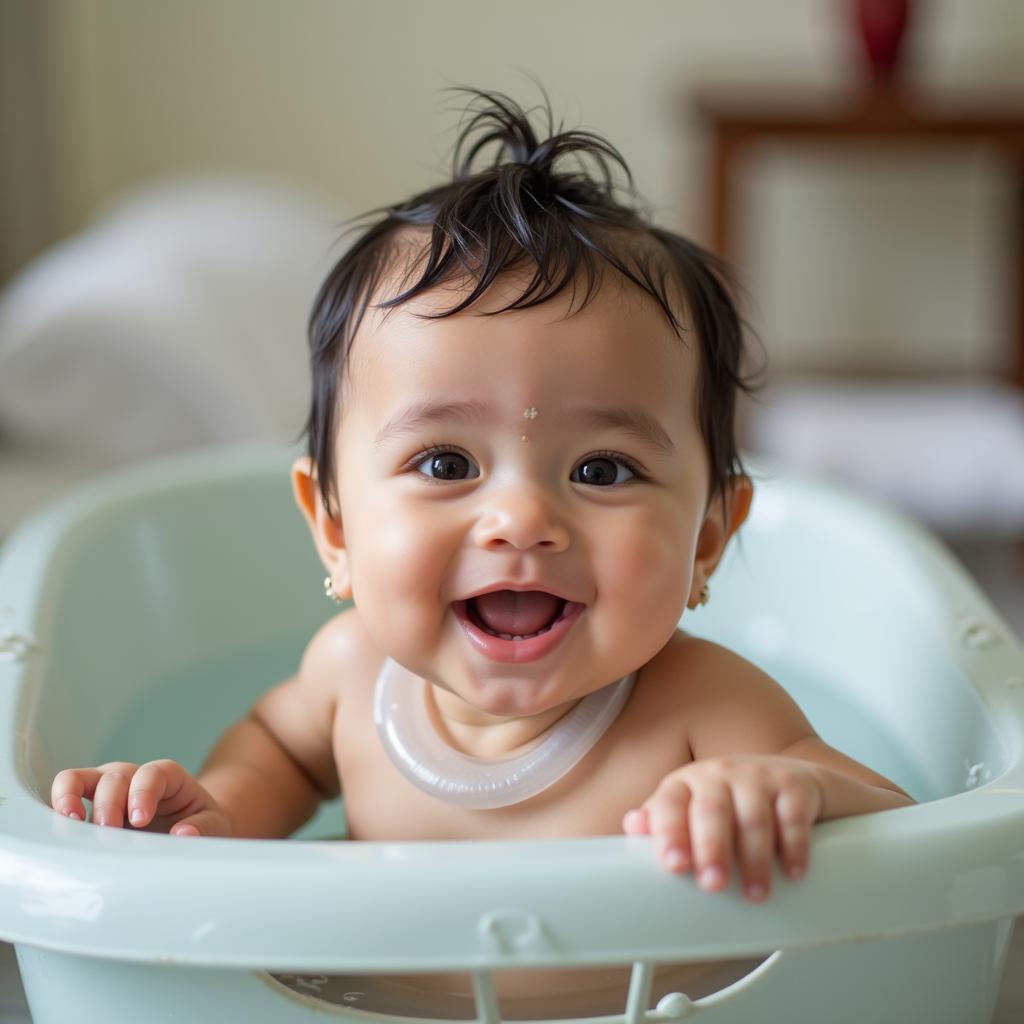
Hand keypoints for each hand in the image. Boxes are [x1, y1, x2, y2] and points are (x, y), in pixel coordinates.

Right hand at [51, 759, 231, 836]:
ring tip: (69, 821)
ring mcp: (106, 790)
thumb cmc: (199, 825)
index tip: (141, 819)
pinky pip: (64, 797)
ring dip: (70, 797)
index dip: (144, 792)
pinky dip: (56, 809)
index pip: (154, 773)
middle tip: (109, 830)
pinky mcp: (86, 807)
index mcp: (167, 777)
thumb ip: (203, 828)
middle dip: (109, 802)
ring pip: (79, 778)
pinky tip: (56, 830)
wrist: (187, 830)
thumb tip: (183, 834)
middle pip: (115, 776)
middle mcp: (133, 777)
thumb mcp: (213, 825)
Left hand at [622, 755, 823, 901]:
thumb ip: (663, 822)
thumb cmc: (730, 804)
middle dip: (712, 849)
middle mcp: (719, 773)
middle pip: (711, 811)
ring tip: (755, 894)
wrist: (790, 781)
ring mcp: (757, 776)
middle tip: (713, 884)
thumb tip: (632, 826)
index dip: (668, 833)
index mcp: (686, 783)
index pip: (669, 804)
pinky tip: (793, 873)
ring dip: (755, 860)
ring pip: (753, 818)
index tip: (673, 865)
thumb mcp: (691, 808)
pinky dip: (794, 847)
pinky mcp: (792, 785)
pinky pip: (792, 816)